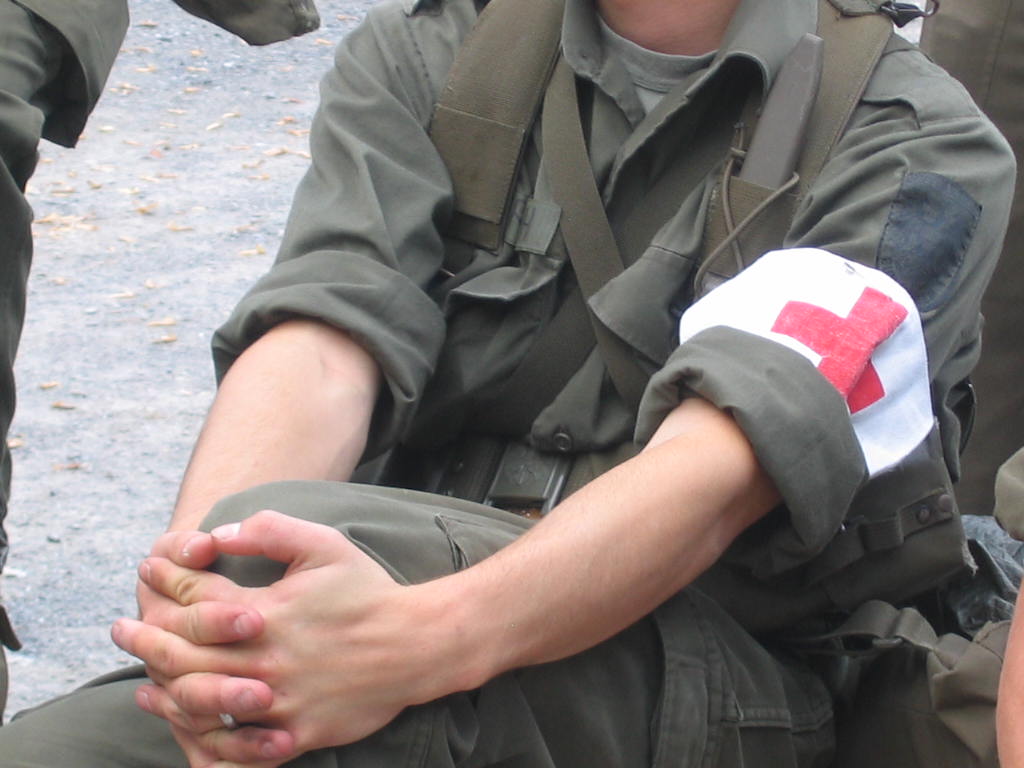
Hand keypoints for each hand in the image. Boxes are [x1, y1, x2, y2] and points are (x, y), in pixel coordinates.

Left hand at [114, 511, 458, 766]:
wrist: (415, 645)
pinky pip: (238, 749)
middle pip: (183, 653)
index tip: (148, 569)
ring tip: (143, 686)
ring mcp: (278, 701)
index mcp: (268, 611)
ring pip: (200, 704)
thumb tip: (218, 534)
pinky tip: (192, 730)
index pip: (196, 599)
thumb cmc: (368, 591)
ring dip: (163, 694)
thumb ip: (270, 530)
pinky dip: (206, 742)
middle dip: (143, 638)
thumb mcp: (324, 545)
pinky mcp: (295, 733)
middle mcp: (265, 659)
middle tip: (120, 630)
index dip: (165, 581)